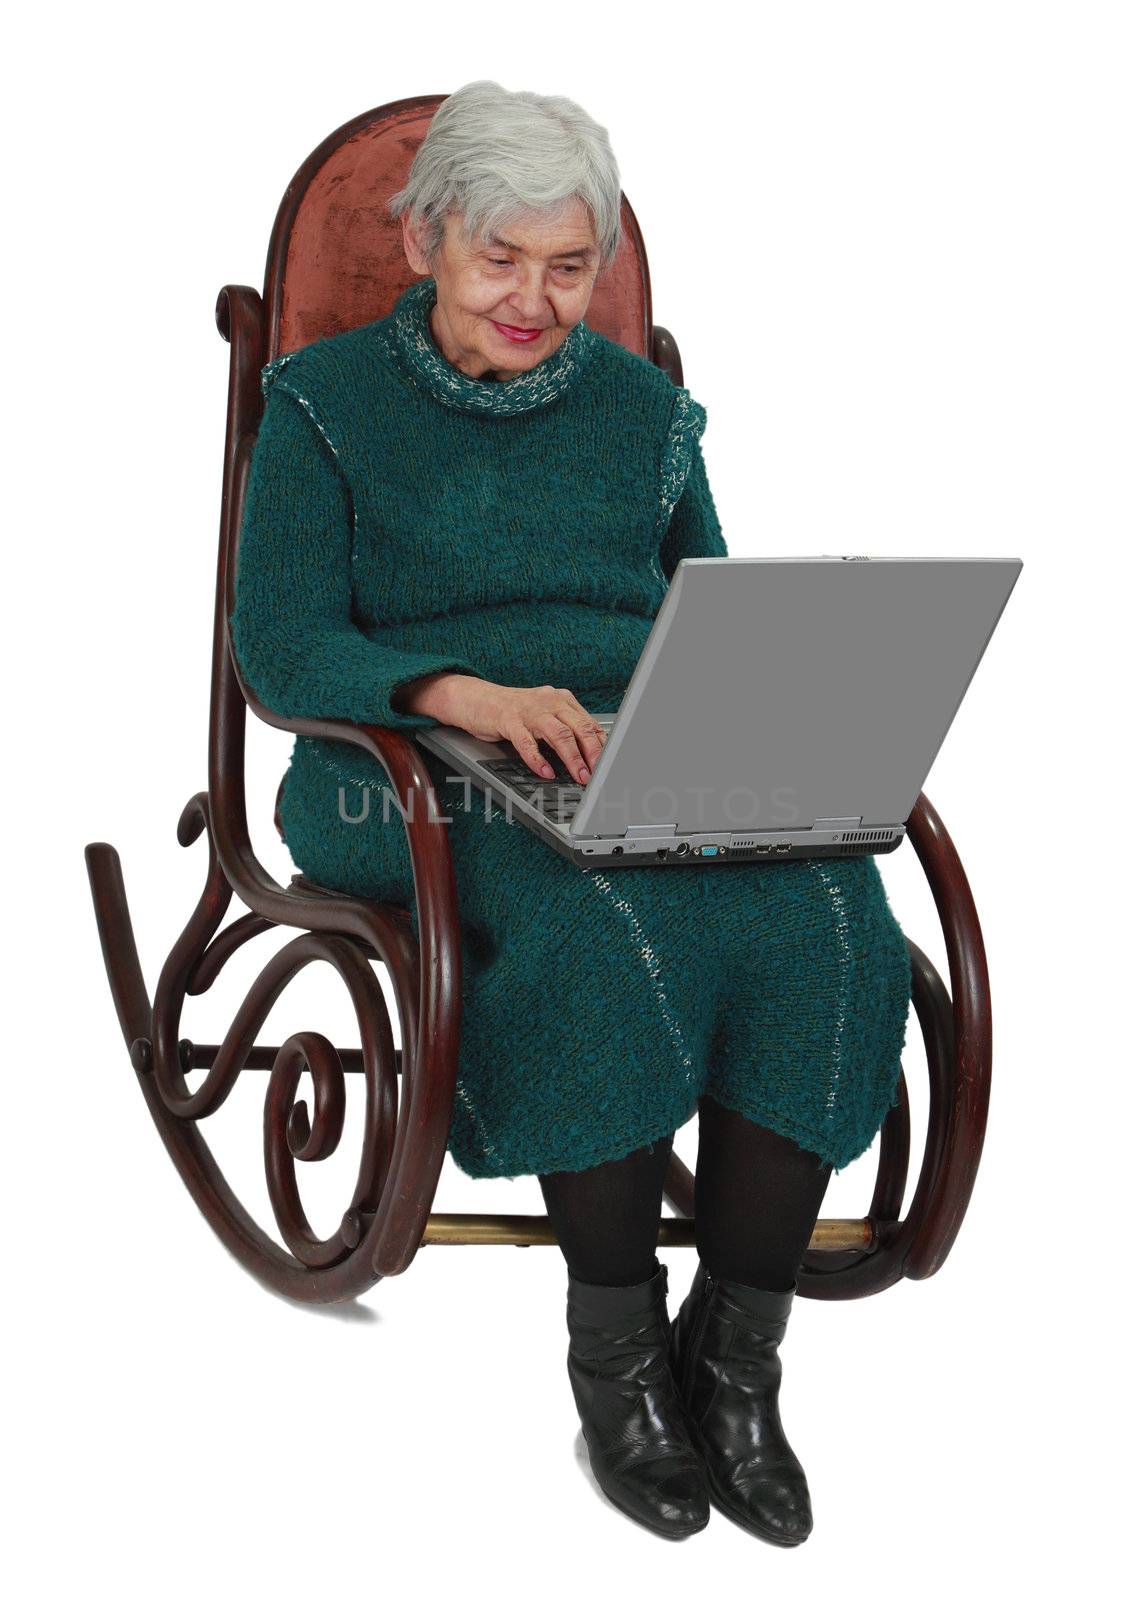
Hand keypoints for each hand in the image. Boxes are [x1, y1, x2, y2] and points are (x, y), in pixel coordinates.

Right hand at [396, 673, 606, 783]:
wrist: (476, 698)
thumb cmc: (514, 712)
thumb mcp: (545, 717)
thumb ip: (566, 730)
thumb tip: (592, 756)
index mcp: (562, 700)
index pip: (590, 724)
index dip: (603, 747)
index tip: (611, 766)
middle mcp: (549, 702)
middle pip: (579, 728)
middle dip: (593, 753)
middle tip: (600, 774)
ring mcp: (529, 710)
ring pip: (558, 734)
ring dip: (572, 758)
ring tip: (580, 776)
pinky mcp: (509, 720)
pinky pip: (527, 742)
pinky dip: (538, 759)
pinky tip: (545, 772)